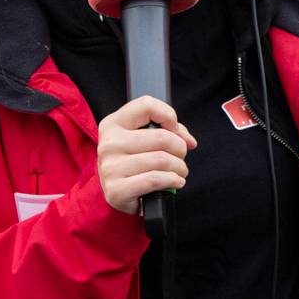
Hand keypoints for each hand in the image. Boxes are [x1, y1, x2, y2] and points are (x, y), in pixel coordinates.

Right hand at [95, 96, 197, 214]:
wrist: (118, 194)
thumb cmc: (134, 161)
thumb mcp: (144, 139)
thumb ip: (169, 131)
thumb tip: (188, 140)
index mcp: (113, 124)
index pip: (146, 105)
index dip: (168, 116)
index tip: (174, 129)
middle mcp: (109, 143)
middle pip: (161, 137)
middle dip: (180, 148)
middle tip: (181, 156)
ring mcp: (110, 167)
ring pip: (161, 160)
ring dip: (179, 167)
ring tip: (179, 171)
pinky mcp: (116, 190)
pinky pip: (155, 180)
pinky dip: (173, 180)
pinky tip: (176, 181)